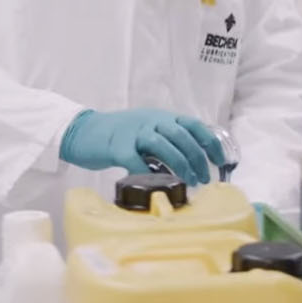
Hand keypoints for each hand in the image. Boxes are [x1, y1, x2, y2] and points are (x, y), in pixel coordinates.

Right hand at [58, 109, 226, 186]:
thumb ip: (167, 140)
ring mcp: (132, 132)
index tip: (219, 160)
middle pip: (181, 135)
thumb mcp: (147, 129)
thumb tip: (192, 160)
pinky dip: (148, 173)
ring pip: (162, 145)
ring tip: (187, 182)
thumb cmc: (118, 136)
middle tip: (203, 178)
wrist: (83, 131)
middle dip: (197, 158)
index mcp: (161, 117)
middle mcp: (150, 120)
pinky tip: (157, 185)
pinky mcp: (116, 147)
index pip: (193, 124)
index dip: (209, 142)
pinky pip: (136, 160)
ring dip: (179, 164)